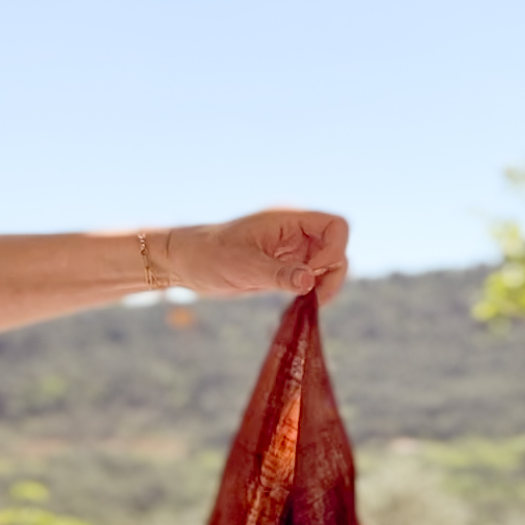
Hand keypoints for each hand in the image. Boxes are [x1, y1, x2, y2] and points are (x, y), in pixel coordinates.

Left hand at [165, 209, 349, 306]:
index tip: (310, 273)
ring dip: (325, 285)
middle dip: (331, 273)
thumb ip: (278, 274)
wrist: (187, 262)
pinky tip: (296, 305)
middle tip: (311, 296)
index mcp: (288, 219)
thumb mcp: (243, 266)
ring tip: (307, 304)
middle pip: (336, 247)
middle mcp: (295, 232)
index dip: (333, 250)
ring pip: (328, 265)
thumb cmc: (209, 256)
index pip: (335, 225)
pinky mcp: (285, 267)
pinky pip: (311, 277)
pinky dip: (311, 292)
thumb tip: (309, 282)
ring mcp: (292, 249)